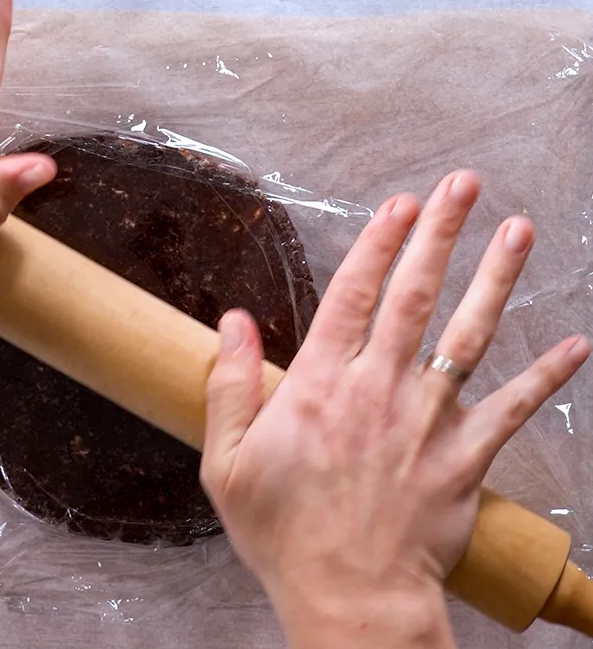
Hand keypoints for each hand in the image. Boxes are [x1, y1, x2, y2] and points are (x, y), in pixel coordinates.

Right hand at [201, 172, 588, 646]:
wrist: (350, 601)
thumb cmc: (284, 532)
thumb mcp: (226, 461)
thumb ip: (229, 383)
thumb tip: (233, 319)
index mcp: (321, 384)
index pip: (353, 295)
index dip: (377, 243)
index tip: (399, 203)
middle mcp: (379, 389)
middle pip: (415, 296)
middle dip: (440, 233)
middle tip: (463, 184)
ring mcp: (428, 421)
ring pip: (469, 336)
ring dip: (496, 279)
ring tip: (519, 231)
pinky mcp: (466, 459)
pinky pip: (513, 411)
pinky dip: (548, 377)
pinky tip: (578, 344)